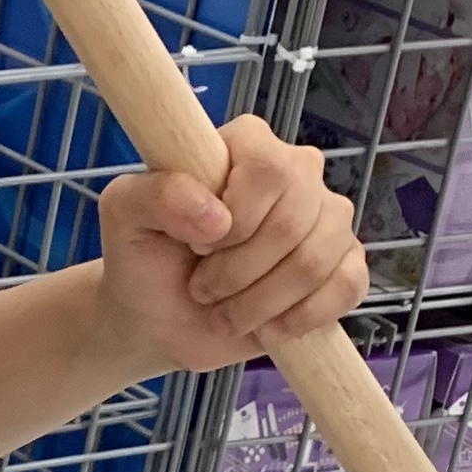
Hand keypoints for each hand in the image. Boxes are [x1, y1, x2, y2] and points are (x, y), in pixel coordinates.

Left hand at [95, 116, 364, 373]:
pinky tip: (266, 326)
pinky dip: (299, 319)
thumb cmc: (143, 256)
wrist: (157, 317)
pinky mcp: (343, 267)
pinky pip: (347, 287)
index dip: (235, 219)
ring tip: (226, 310)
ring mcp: (327, 220)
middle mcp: (298, 172)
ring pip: (316, 261)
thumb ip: (154, 194)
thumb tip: (215, 217)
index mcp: (249, 144)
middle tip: (203, 287)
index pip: (269, 168)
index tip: (196, 246)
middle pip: (292, 221)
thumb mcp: (124, 215)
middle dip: (237, 272)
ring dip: (258, 303)